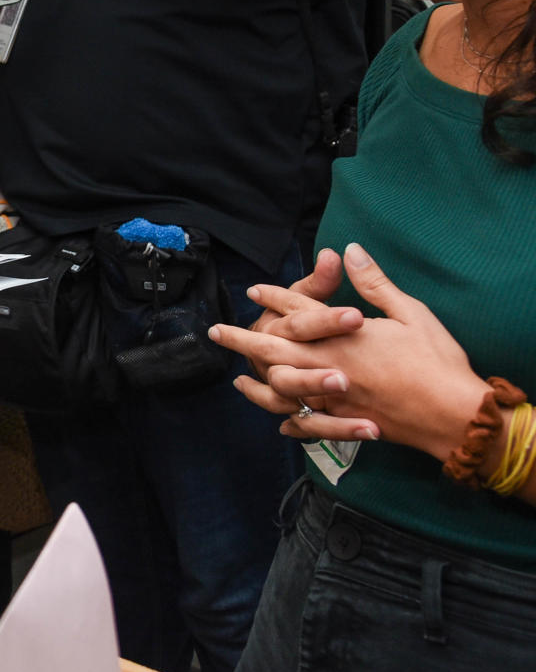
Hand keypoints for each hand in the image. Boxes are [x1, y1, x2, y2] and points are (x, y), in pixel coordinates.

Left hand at [210, 243, 487, 454]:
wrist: (455, 415)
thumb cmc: (436, 360)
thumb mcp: (409, 312)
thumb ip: (373, 283)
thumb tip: (349, 250)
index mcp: (343, 334)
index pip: (299, 310)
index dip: (274, 297)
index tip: (254, 291)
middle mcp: (329, 363)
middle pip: (274, 347)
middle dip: (242, 339)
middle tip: (216, 333)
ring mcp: (333, 396)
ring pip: (281, 387)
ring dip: (256, 382)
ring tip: (238, 378)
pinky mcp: (344, 421)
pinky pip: (305, 421)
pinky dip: (288, 418)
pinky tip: (278, 419)